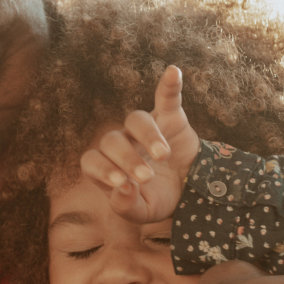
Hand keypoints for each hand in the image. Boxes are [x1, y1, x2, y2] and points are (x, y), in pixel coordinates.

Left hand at [80, 65, 199, 223]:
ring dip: (147, 135)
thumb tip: (122, 189)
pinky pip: (166, 97)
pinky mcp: (169, 117)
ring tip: (162, 155)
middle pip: (112, 141)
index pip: (91, 161)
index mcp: (108, 166)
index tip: (121, 183)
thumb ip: (127, 206)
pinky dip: (169, 85)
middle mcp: (122, 143)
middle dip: (127, 159)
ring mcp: (144, 128)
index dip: (102, 169)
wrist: (192, 189)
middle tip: (146, 176)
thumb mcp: (143, 212)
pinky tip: (172, 72)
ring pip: (135, 120)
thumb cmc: (159, 198)